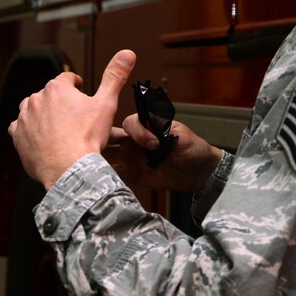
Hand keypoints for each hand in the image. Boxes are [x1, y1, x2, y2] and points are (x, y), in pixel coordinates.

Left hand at [9, 49, 136, 187]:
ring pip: (32, 109)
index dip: (75, 83)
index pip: (67, 78)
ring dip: (41, 113)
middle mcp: (37, 99)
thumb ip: (114, 76)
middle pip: (49, 94)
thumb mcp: (106, 104)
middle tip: (71, 114)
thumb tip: (126, 53)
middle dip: (59, 101)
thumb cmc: (87, 138)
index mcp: (57, 88)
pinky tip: (39, 137)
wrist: (69, 168)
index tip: (79, 88)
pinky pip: (19, 128)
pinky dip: (27, 130)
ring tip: (55, 125)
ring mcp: (24, 118)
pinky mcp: (17, 136)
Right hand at [103, 116, 223, 194]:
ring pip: (108, 154)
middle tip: (102, 145)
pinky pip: (115, 173)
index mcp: (146, 127)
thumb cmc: (193, 149)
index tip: (153, 144)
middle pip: (111, 136)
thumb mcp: (181, 134)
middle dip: (102, 138)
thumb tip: (148, 119)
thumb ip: (163, 126)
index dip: (137, 132)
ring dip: (101, 156)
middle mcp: (134, 141)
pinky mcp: (132, 174)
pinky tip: (104, 175)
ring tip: (97, 161)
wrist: (199, 173)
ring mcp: (131, 158)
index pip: (130, 124)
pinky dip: (107, 173)